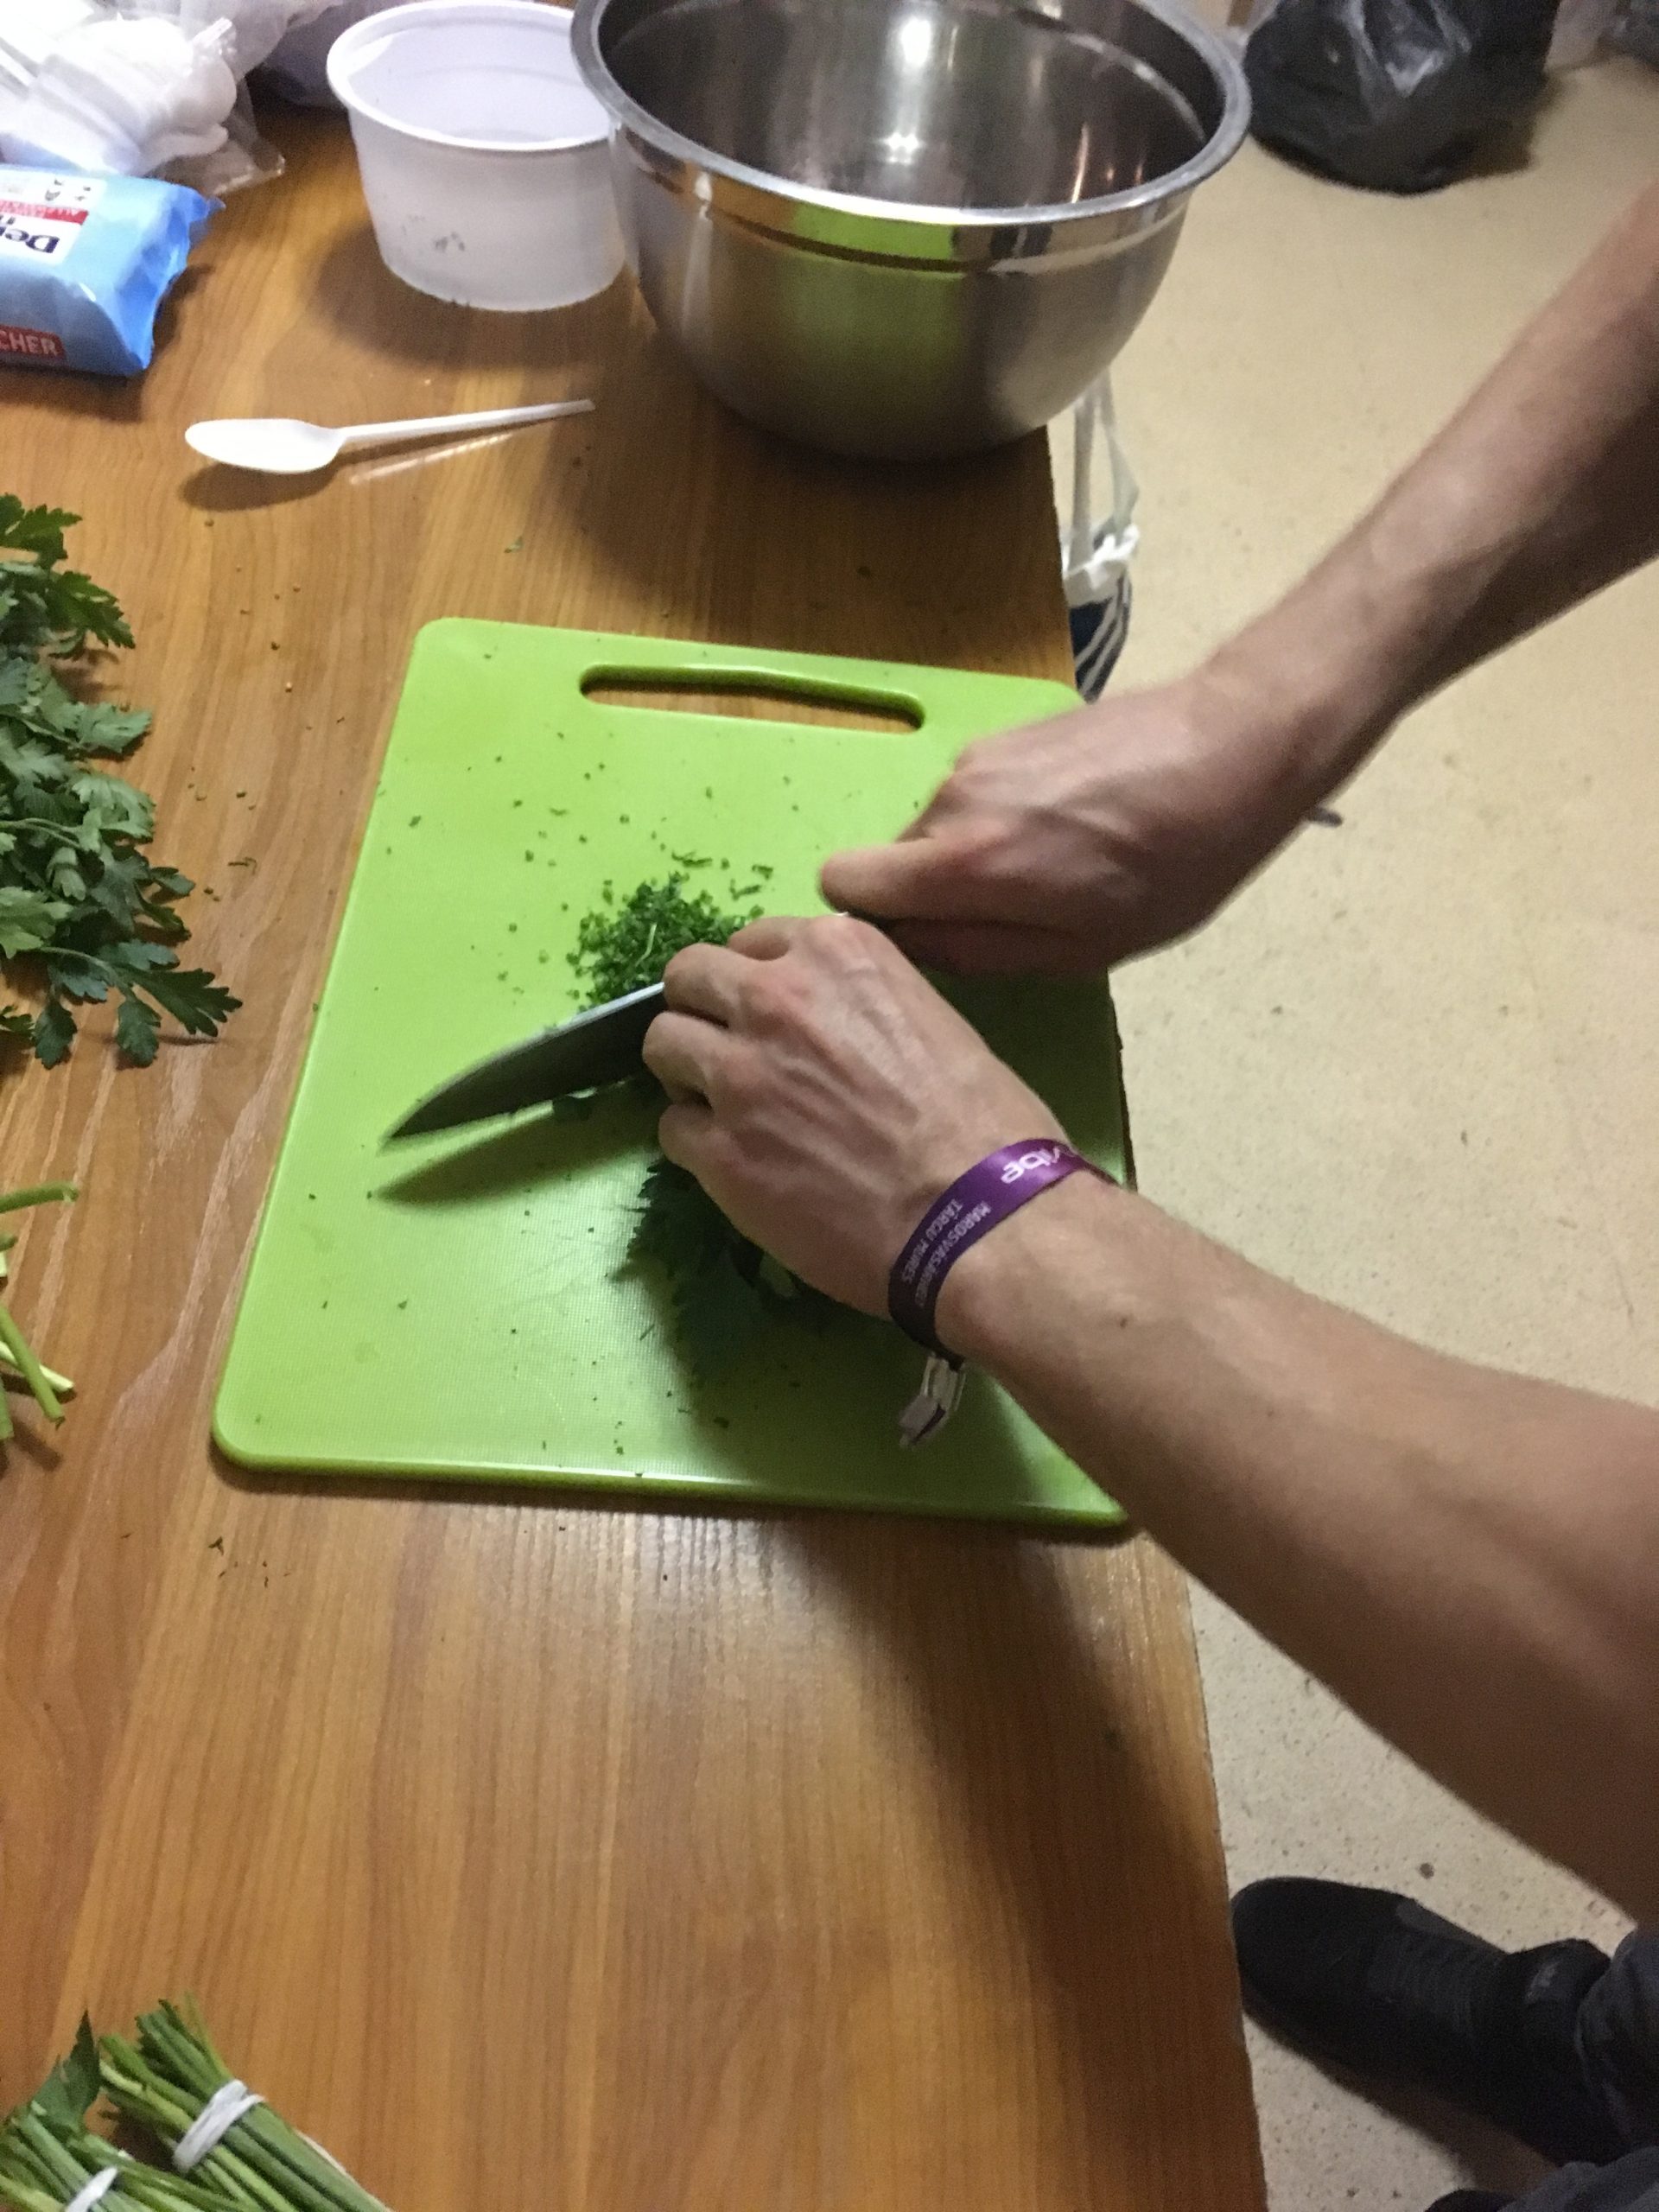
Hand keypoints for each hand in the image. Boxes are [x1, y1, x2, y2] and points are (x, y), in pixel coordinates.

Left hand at [641, 916, 1063, 1314]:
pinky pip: (671, 1128)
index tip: (773, 1015)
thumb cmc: (985, 1122)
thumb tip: (827, 1023)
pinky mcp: (718, 1150)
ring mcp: (738, 1073)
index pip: (754, 941)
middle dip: (703, 1009)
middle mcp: (774, 997)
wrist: (979, 1217)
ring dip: (686, 1071)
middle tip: (729, 1051)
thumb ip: (857, 1001)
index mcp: (836, 953)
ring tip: (721, 1107)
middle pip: (689, 976)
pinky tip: (736, 1164)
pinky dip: (697, 1143)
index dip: (758, 981)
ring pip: (662, 1044)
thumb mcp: (930, 1016)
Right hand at [821, 672, 1312, 974]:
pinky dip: (1002, 815)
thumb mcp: (1086, 946)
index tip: (926, 936)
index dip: (873, 917)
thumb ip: (984, 952)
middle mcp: (949, 801)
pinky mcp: (1006, 732)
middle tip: (1016, 911)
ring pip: (937, 825)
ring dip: (975, 853)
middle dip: (932, 892)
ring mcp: (975, 758)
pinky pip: (974, 793)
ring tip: (1058, 864)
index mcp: (962, 863)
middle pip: (892, 859)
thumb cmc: (1175, 863)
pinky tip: (1073, 822)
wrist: (1233, 745)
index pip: (843, 883)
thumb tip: (917, 948)